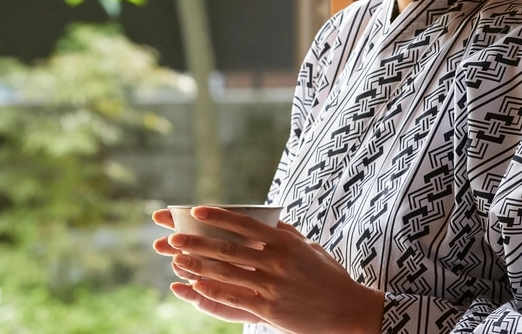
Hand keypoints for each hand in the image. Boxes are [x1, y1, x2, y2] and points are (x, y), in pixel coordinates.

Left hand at [163, 207, 383, 333]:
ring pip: (227, 273)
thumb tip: (264, 216)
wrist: (348, 310)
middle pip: (229, 248)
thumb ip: (285, 232)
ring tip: (177, 259)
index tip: (195, 211)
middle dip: (197, 242)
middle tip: (173, 236)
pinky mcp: (270, 309)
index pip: (245, 224)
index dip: (218, 217)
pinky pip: (235, 297)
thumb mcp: (310, 247)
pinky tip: (195, 285)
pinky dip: (213, 290)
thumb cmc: (328, 276)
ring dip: (198, 265)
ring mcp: (272, 285)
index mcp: (285, 242)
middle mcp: (277, 261)